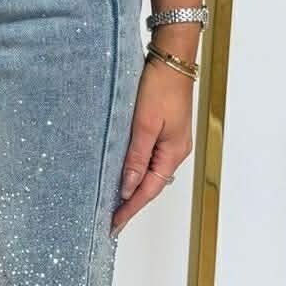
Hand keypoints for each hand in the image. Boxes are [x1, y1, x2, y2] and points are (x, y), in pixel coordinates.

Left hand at [110, 59, 193, 235]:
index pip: (148, 191)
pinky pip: (148, 158)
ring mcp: (171, 141)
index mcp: (173, 153)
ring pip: (149, 172)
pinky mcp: (164, 131)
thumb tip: (128, 187)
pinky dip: (135, 170)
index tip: (113, 225)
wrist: (172, 60)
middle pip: (150, 185)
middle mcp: (174, 151)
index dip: (130, 209)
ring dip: (132, 187)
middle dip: (131, 203)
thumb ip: (136, 157)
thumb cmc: (161, 87)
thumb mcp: (145, 125)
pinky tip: (122, 173)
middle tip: (110, 219)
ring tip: (113, 202)